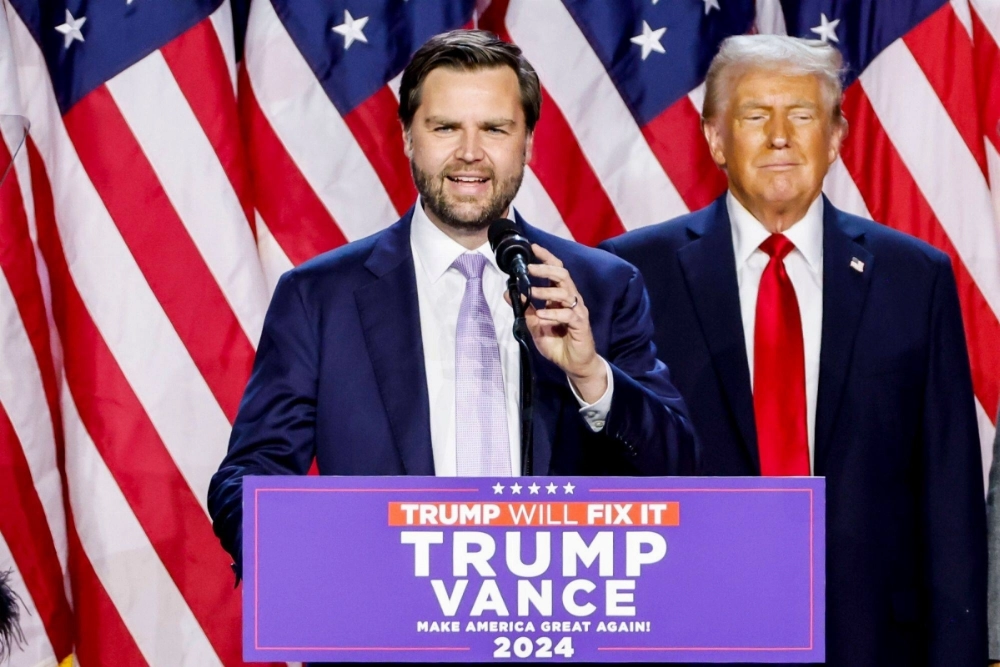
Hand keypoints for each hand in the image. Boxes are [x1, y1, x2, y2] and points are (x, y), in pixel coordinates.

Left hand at [505, 243, 607, 402]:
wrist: (574, 364)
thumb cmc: (557, 343)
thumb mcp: (535, 325)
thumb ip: (525, 309)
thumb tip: (508, 293)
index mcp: (560, 296)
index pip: (556, 270)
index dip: (546, 257)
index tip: (533, 247)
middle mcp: (571, 299)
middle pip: (562, 275)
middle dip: (545, 268)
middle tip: (529, 267)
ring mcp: (577, 311)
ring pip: (565, 292)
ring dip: (546, 291)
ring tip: (532, 292)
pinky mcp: (580, 325)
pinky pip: (568, 315)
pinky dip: (553, 314)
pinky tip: (541, 316)